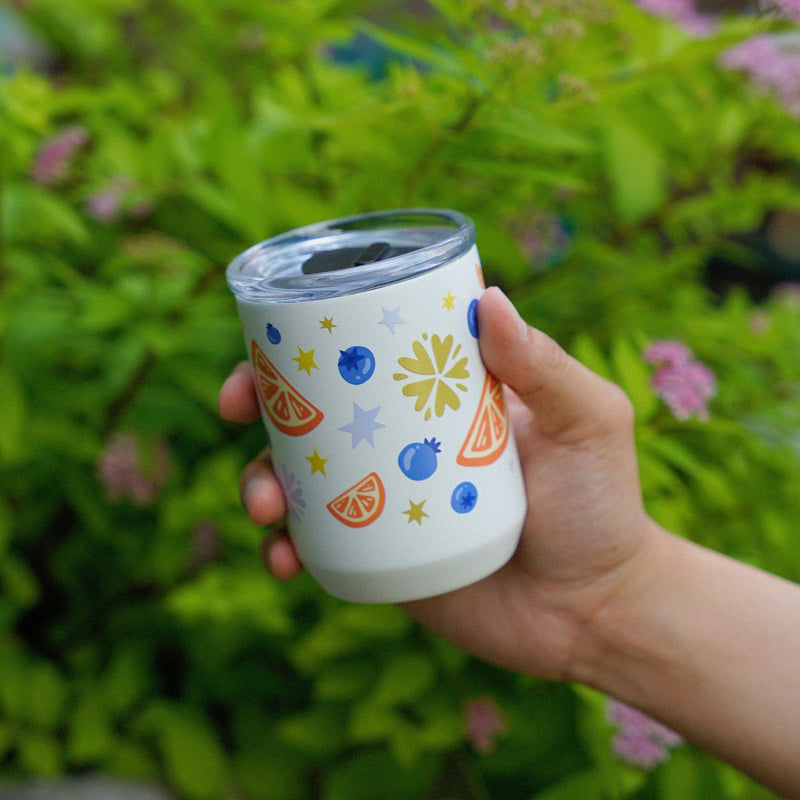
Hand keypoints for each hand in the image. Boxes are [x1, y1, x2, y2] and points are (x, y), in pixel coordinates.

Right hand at [218, 287, 658, 680]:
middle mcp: (405, 442)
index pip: (367, 355)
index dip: (309, 341)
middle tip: (238, 408)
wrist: (596, 609)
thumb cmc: (602, 506)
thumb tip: (489, 297)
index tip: (269, 341)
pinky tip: (282, 557)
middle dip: (262, 404)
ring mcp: (387, 500)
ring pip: (301, 478)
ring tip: (264, 503)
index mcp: (441, 398)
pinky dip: (285, 548)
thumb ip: (547, 366)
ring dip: (260, 479)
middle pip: (315, 412)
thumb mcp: (589, 421)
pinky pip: (316, 546)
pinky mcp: (380, 557)